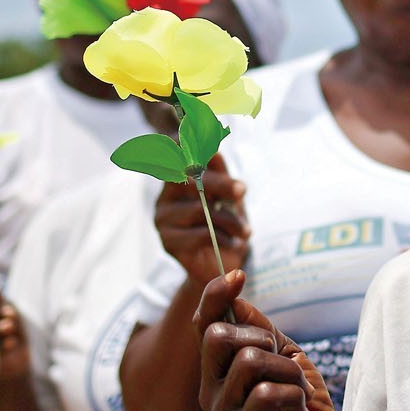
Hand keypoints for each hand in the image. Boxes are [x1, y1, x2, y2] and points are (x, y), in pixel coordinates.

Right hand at [154, 156, 247, 283]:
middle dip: (220, 183)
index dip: (184, 143)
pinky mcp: (168, 242)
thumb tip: (214, 149)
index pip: (173, 154)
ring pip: (199, 210)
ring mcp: (163, 220)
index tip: (207, 144)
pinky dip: (223, 238)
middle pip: (188, 179)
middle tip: (242, 190)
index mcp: (177, 180)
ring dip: (229, 220)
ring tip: (246, 231)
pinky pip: (199, 234)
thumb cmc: (225, 225)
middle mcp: (165, 197)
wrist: (220, 267)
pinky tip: (234, 243)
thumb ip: (220, 172)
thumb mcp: (228, 196)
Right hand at [196, 271, 347, 410]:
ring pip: (249, 361)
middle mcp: (210, 391)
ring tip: (298, 390)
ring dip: (289, 371)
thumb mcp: (284, 353)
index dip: (215, 296)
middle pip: (218, 337)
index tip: (238, 274)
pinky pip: (267, 393)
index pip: (203, 324)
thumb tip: (236, 298)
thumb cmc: (301, 397)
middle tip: (284, 361)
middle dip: (262, 338)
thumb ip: (260, 328)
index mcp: (216, 369)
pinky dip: (295, 396)